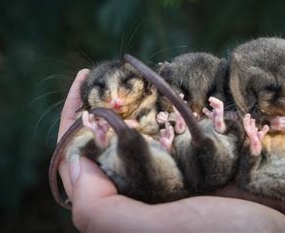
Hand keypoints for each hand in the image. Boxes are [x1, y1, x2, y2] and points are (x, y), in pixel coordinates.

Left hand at [57, 70, 284, 232]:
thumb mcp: (157, 231)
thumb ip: (102, 209)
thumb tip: (75, 162)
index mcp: (129, 208)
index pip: (83, 162)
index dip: (75, 121)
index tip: (84, 80)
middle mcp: (150, 193)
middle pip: (117, 143)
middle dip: (115, 105)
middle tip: (121, 69)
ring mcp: (181, 179)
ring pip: (153, 134)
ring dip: (150, 102)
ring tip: (152, 71)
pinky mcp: (210, 170)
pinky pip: (187, 133)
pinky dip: (183, 109)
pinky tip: (188, 89)